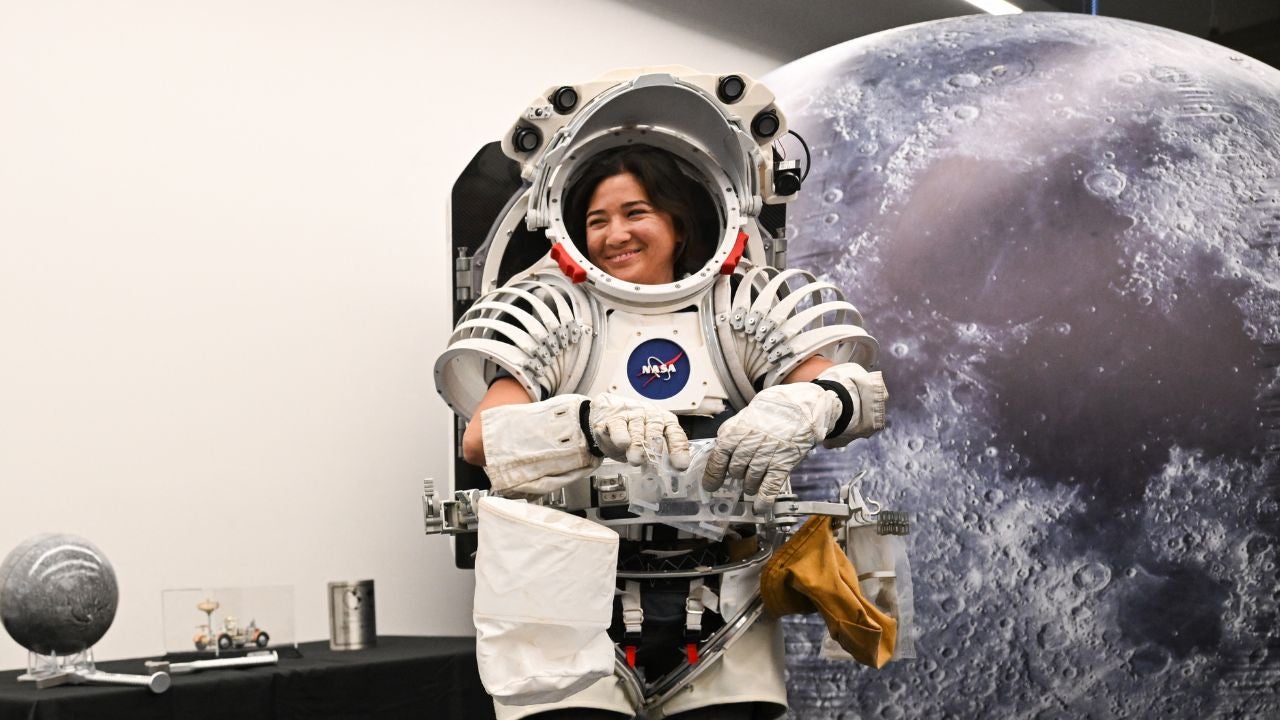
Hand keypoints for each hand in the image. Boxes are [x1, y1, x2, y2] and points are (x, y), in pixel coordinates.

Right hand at [587, 393, 690, 469]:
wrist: (606, 412)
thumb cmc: (631, 429)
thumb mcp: (647, 441)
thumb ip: (656, 453)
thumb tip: (667, 471)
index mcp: (664, 421)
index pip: (675, 433)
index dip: (678, 449)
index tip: (680, 465)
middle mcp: (650, 415)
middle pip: (656, 430)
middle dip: (656, 447)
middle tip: (655, 461)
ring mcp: (632, 414)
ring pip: (637, 429)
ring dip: (637, 445)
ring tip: (636, 459)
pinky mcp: (613, 417)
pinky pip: (618, 426)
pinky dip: (620, 435)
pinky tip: (622, 443)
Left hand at [702, 383, 840, 512]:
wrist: (803, 405)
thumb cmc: (774, 409)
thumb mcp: (746, 415)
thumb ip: (732, 432)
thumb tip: (719, 450)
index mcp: (736, 431)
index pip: (718, 457)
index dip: (713, 475)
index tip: (710, 485)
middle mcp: (749, 443)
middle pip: (735, 470)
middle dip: (736, 476)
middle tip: (740, 476)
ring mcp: (767, 454)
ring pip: (751, 480)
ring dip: (749, 486)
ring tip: (751, 485)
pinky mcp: (783, 462)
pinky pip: (770, 485)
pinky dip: (764, 499)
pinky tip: (760, 507)